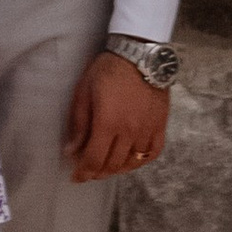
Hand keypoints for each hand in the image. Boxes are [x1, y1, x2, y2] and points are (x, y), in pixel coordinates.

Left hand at [64, 48, 170, 181]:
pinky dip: (140, 162)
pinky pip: (153, 153)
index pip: (94, 159)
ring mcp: (147, 130)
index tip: (76, 177)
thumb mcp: (84, 91)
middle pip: (112, 165)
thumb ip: (79, 124)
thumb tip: (71, 151)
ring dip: (117, 170)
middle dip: (97, 173)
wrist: (140, 54)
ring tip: (106, 167)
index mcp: (108, 122)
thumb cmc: (108, 70)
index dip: (83, 173)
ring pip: (132, 163)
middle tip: (88, 172)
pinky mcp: (160, 125)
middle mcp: (129, 131)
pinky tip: (130, 161)